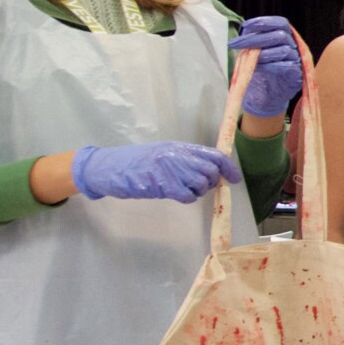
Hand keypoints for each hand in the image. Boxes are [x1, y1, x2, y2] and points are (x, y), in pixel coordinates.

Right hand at [71, 141, 241, 201]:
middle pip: (211, 171)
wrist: (108, 167)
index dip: (228, 168)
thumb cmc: (135, 161)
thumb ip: (185, 158)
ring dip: (197, 191)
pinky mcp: (162, 185)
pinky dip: (186, 197)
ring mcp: (170, 170)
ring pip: (201, 184)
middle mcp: (177, 156)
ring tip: (182, 188)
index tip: (235, 178)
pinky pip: (187, 196)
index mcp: (179, 147)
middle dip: (212, 182)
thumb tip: (210, 169)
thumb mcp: (163, 152)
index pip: (214, 155)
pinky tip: (175, 194)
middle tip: (201, 186)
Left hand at [233, 18, 301, 117]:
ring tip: (251, 58)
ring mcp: (297, 61)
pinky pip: (289, 66)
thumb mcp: (253, 54)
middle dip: (257, 38)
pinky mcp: (298, 76)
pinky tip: (261, 67)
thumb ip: (253, 42)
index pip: (280, 23)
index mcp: (285, 38)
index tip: (246, 26)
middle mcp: (294, 47)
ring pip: (286, 49)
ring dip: (265, 52)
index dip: (265, 22)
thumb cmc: (259, 74)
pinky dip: (274, 65)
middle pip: (281, 35)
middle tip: (238, 43)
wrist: (264, 98)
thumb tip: (245, 31)